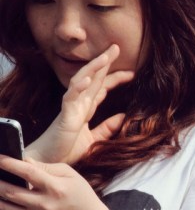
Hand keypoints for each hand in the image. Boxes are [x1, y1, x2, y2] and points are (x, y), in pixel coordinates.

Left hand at [0, 155, 108, 209]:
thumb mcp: (72, 176)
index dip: (10, 164)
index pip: (28, 172)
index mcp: (56, 188)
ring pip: (3, 207)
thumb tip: (25, 161)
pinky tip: (0, 200)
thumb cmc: (81, 197)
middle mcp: (43, 204)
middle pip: (10, 191)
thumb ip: (48, 167)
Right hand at [27, 44, 132, 164]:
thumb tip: (123, 117)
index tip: (132, 73)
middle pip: (93, 78)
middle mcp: (78, 104)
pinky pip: (71, 97)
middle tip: (116, 46)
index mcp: (85, 108)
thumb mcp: (94, 139)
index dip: (115, 78)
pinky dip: (79, 86)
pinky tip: (89, 78)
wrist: (47, 162)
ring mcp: (70, 107)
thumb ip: (107, 128)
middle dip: (104, 62)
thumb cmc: (65, 150)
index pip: (101, 87)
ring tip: (105, 56)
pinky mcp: (64, 115)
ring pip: (81, 81)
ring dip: (93, 68)